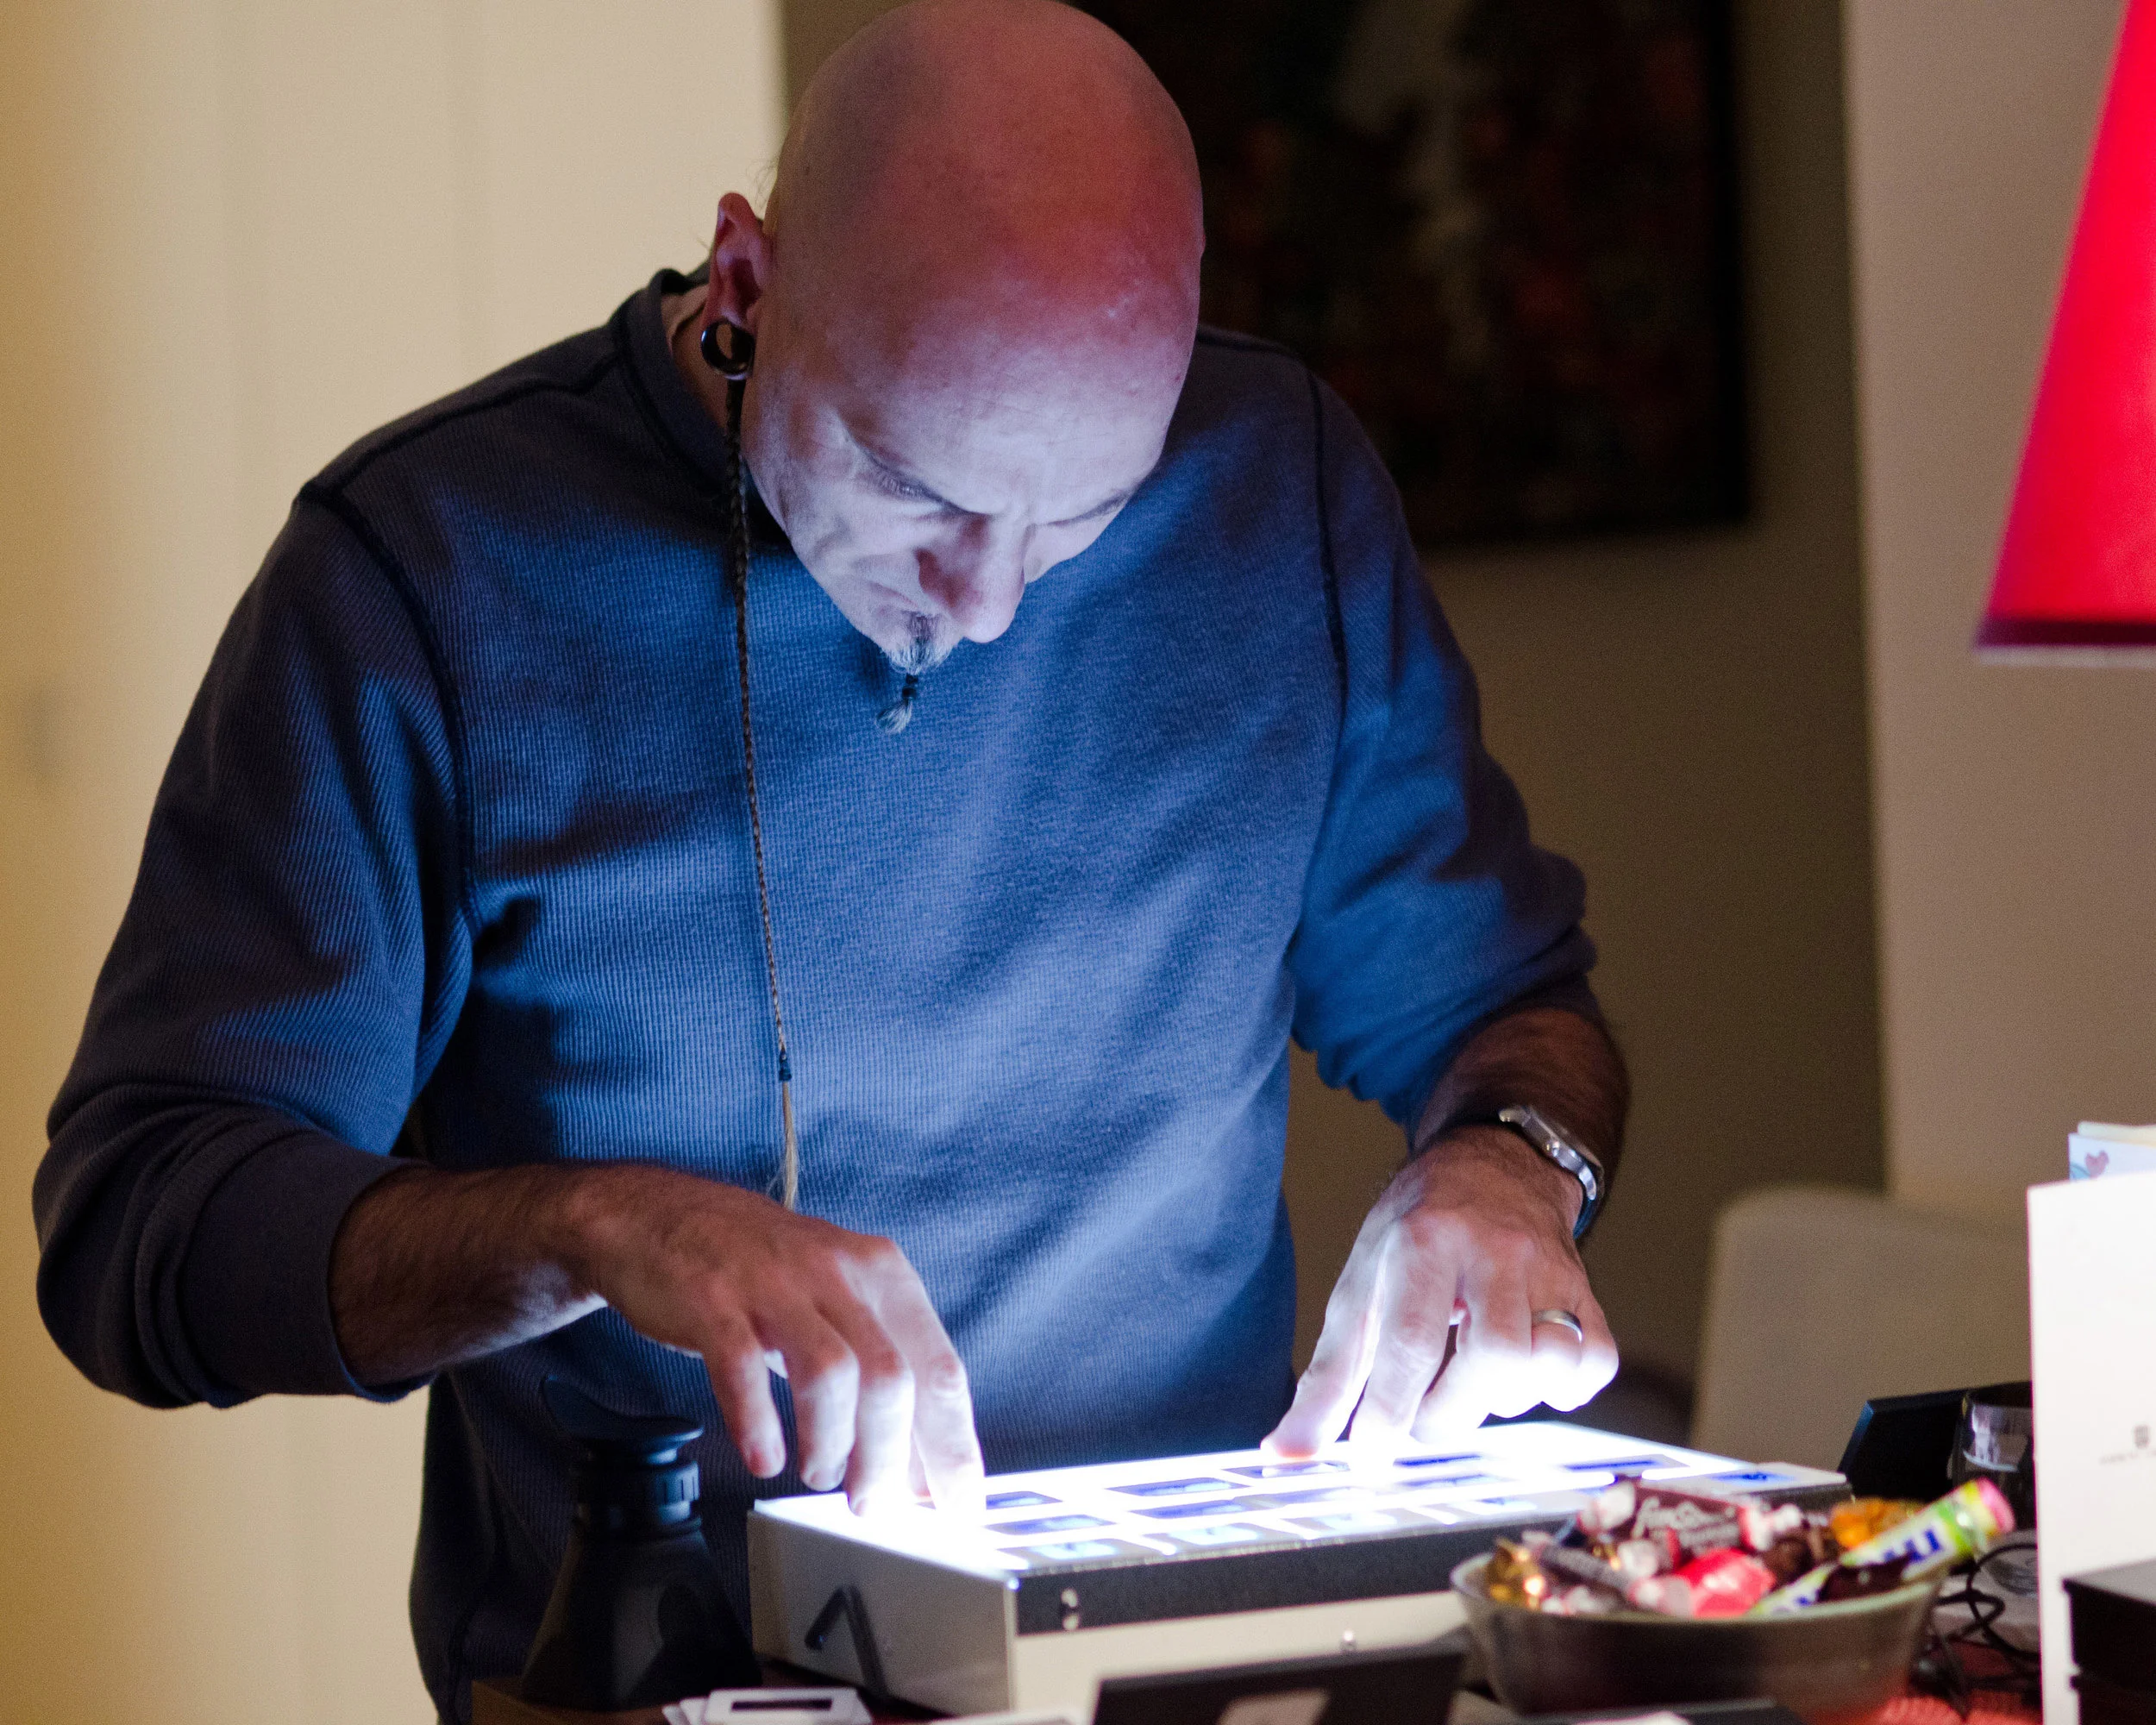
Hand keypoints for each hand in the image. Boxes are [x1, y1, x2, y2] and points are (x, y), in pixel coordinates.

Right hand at [569, 1168, 984, 1514]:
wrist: (661, 1215)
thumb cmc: (761, 1273)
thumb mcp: (835, 1306)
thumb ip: (879, 1379)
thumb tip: (920, 1472)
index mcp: (882, 1274)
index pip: (940, 1368)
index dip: (953, 1445)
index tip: (958, 1504)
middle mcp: (837, 1272)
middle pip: (890, 1376)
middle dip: (889, 1457)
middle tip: (871, 1503)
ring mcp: (774, 1284)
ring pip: (830, 1373)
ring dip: (831, 1441)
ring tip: (820, 1474)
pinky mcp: (713, 1300)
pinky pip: (742, 1368)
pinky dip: (758, 1422)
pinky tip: (764, 1458)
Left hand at [1264, 1126, 1617, 1454]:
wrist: (1492, 1166)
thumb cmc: (1417, 1232)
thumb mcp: (1359, 1285)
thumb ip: (1329, 1376)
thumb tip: (1288, 1452)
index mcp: (1423, 1244)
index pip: (1412, 1342)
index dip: (1391, 1412)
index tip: (1371, 1454)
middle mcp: (1493, 1252)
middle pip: (1492, 1362)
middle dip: (1449, 1413)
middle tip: (1422, 1411)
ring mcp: (1548, 1270)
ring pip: (1546, 1364)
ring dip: (1505, 1398)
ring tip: (1473, 1377)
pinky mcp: (1586, 1291)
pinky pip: (1593, 1364)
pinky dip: (1560, 1388)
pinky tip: (1523, 1372)